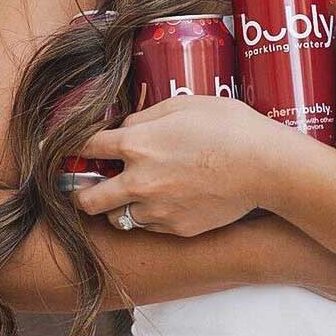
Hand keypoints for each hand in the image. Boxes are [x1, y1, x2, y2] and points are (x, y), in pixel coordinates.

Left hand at [71, 94, 288, 236]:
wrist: (266, 167)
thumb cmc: (229, 127)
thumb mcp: (184, 105)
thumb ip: (145, 118)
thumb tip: (124, 129)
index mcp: (137, 145)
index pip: (86, 147)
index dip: (72, 146)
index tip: (68, 150)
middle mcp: (139, 182)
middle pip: (87, 198)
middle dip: (80, 192)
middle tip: (86, 186)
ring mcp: (157, 211)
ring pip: (119, 217)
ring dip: (120, 206)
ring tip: (136, 194)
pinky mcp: (177, 229)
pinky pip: (150, 227)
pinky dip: (151, 216)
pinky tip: (168, 201)